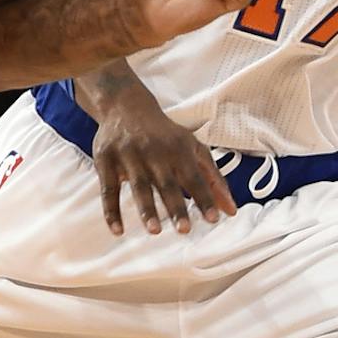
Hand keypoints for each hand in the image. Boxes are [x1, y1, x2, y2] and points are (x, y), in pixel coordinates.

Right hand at [93, 96, 237, 236]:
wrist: (125, 106)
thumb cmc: (164, 134)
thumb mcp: (193, 149)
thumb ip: (213, 179)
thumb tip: (231, 210)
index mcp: (179, 150)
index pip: (194, 177)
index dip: (204, 198)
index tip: (213, 219)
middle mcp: (155, 153)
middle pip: (167, 184)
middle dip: (175, 207)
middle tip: (184, 229)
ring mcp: (129, 156)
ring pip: (139, 186)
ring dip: (146, 209)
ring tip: (154, 230)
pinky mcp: (106, 160)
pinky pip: (108, 189)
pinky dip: (111, 210)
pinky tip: (117, 230)